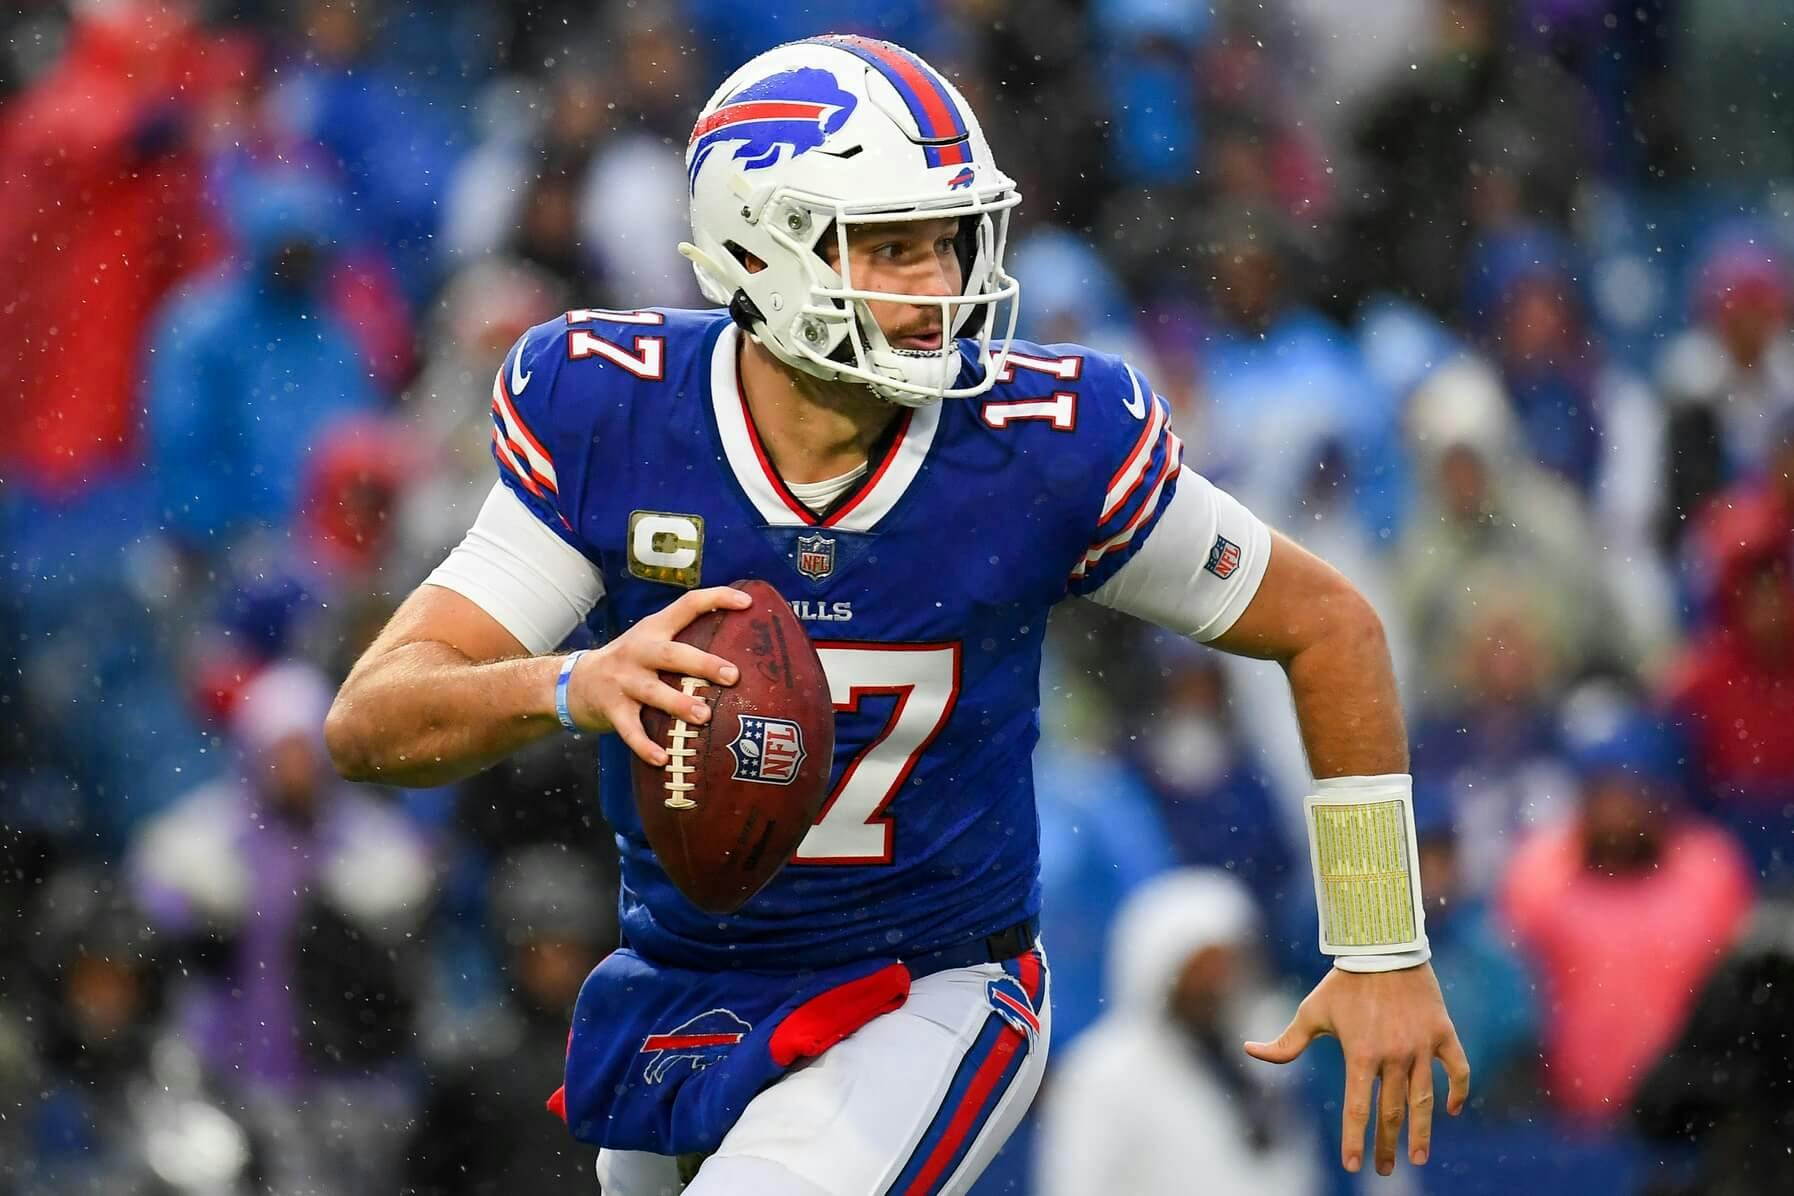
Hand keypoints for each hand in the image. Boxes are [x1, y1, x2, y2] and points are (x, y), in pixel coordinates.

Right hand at [565, 586, 750, 762]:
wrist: (573, 681)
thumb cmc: (629, 664)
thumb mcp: (650, 642)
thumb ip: (684, 643)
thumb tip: (739, 655)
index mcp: (654, 630)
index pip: (687, 605)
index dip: (716, 598)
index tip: (747, 601)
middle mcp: (638, 651)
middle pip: (672, 654)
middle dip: (702, 663)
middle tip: (732, 675)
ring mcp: (623, 680)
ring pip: (652, 692)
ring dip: (678, 704)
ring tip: (703, 716)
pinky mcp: (611, 708)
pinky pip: (630, 730)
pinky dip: (645, 745)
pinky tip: (663, 759)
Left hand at [1244, 962, 1469, 1174]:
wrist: (1382, 947)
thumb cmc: (1343, 981)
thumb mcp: (1312, 1011)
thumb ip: (1286, 1041)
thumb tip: (1248, 1049)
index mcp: (1360, 1054)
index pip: (1357, 1109)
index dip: (1355, 1139)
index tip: (1354, 1165)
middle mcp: (1393, 1056)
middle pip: (1391, 1113)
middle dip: (1386, 1146)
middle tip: (1385, 1170)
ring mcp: (1421, 1046)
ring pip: (1424, 1100)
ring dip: (1421, 1132)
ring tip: (1418, 1156)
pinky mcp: (1443, 1033)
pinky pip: (1458, 1070)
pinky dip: (1457, 1091)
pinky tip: (1450, 1110)